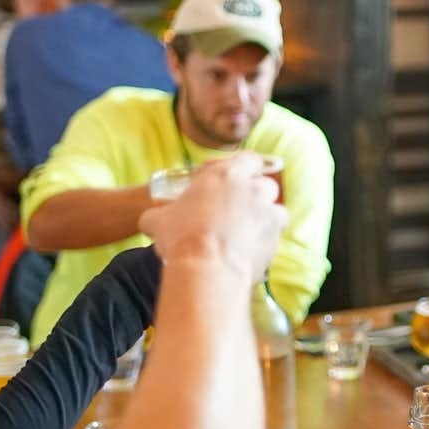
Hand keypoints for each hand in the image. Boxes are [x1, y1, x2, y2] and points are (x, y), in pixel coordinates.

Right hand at [139, 152, 286, 281]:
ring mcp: (269, 216)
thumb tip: (151, 219)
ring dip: (266, 218)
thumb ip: (160, 214)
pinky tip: (249, 252)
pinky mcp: (275, 241)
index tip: (241, 177)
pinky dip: (266, 243)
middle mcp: (254, 191)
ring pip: (277, 211)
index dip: (247, 167)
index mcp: (227, 176)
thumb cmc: (181, 237)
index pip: (249, 159)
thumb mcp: (159, 220)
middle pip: (267, 185)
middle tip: (241, 209)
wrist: (207, 269)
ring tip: (248, 232)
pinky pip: (275, 238)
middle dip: (258, 195)